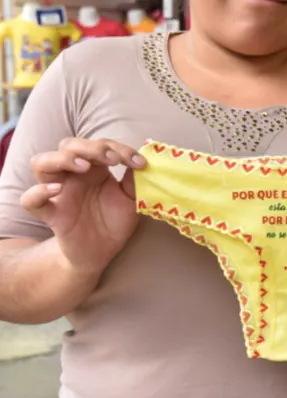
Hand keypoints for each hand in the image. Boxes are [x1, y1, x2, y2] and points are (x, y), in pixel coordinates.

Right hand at [20, 138, 145, 274]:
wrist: (102, 252)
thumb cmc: (114, 220)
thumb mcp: (132, 199)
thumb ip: (135, 180)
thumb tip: (144, 160)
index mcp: (95, 168)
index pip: (99, 145)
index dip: (119, 148)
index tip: (139, 162)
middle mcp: (73, 175)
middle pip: (68, 146)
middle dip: (91, 147)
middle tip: (112, 160)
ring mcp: (59, 192)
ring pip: (41, 162)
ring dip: (62, 159)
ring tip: (84, 167)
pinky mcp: (50, 213)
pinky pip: (30, 200)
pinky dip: (38, 192)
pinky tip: (56, 190)